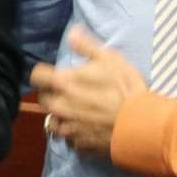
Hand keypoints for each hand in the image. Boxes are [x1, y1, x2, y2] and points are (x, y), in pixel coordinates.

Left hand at [31, 27, 146, 154]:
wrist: (140, 123)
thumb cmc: (125, 88)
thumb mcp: (110, 59)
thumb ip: (86, 46)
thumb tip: (72, 32)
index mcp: (63, 83)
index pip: (36, 76)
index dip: (44, 74)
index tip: (54, 74)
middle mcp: (59, 106)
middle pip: (43, 99)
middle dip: (52, 94)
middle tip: (69, 92)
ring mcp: (67, 127)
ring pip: (53, 121)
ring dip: (60, 115)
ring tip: (77, 111)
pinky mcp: (78, 144)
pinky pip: (68, 138)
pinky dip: (74, 133)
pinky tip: (86, 127)